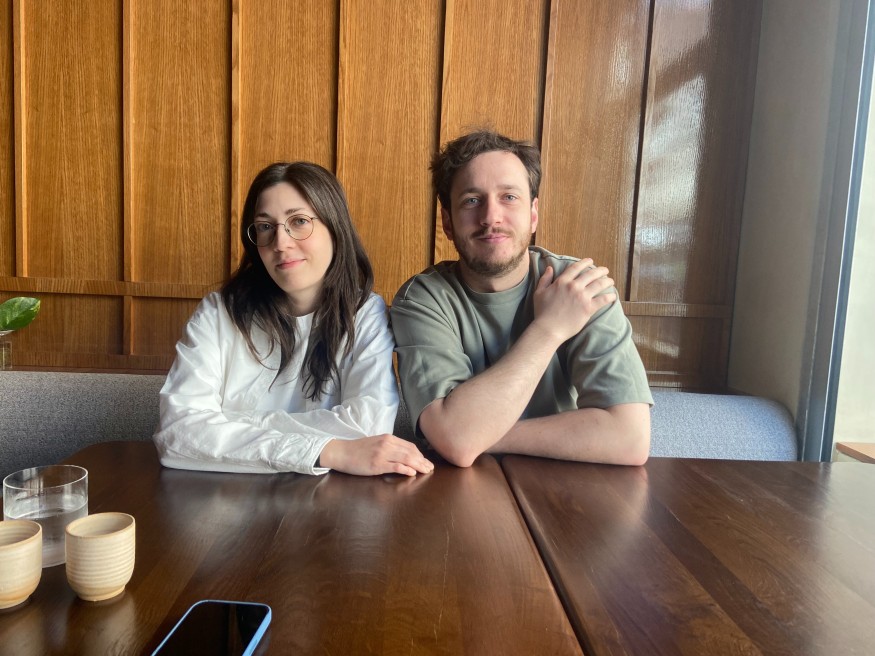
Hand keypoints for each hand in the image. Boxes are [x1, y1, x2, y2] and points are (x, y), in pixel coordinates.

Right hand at [318, 434, 434, 476]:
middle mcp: (387, 444)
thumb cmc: (357, 450)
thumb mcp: (376, 444)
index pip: (409, 446)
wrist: (341, 452)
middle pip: (411, 452)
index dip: (420, 454)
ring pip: (406, 458)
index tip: (426, 461)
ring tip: (426, 471)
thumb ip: (389, 447)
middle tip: (431, 468)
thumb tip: (403, 455)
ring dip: (418, 465)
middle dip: (423, 460)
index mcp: (388, 438)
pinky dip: (406, 469)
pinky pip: (395, 466)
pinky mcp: (377, 464)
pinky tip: (412, 473)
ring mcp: (382, 454)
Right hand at [532, 258, 616, 343]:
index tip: (591, 261)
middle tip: (605, 270)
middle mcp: (574, 286)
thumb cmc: (542, 312)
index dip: (585, 262)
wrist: (548, 329)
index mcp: (562, 281)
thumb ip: (545, 279)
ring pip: (599, 284)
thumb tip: (550, 268)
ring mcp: (582, 297)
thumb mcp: (539, 293)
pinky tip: (613, 296)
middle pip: (591, 274)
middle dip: (600, 270)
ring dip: (607, 281)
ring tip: (610, 281)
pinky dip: (609, 297)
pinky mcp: (588, 308)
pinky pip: (603, 300)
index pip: (576, 267)